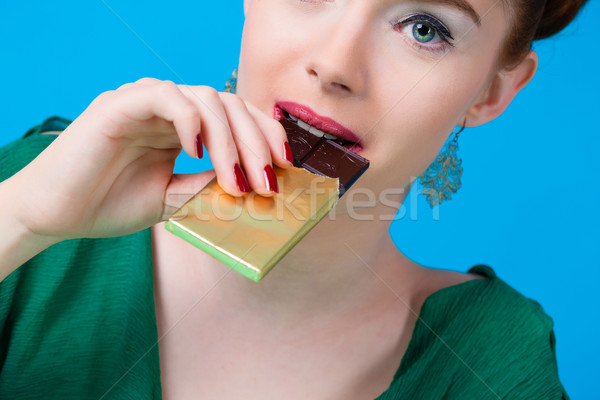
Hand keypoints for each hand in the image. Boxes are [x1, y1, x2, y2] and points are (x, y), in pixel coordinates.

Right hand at [7, 78, 291, 241]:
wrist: (57, 214)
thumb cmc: (110, 203)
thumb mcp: (173, 199)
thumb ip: (206, 187)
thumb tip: (252, 185)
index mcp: (185, 129)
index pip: (238, 118)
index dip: (266, 136)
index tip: (285, 166)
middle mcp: (170, 111)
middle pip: (231, 106)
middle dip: (256, 143)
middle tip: (267, 181)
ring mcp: (146, 103)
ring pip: (206, 99)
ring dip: (229, 140)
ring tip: (235, 179)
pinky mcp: (121, 104)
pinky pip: (166, 95)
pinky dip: (189, 120)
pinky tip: (196, 152)